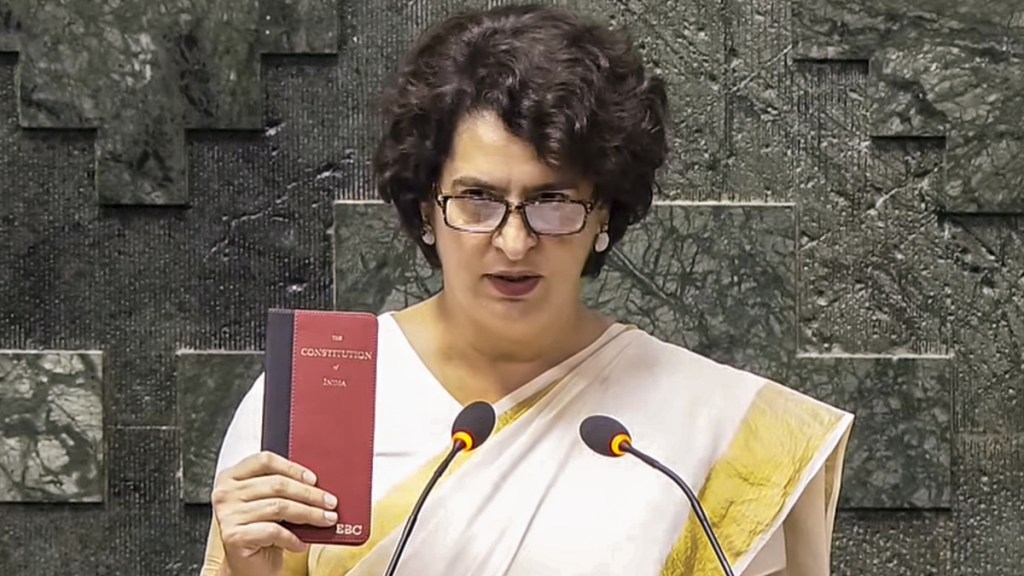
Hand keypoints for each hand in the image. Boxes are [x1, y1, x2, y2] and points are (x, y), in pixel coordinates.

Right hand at [212, 451, 338, 575]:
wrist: (246, 567)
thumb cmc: (261, 532)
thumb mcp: (271, 503)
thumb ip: (284, 489)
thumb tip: (318, 484)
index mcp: (232, 477)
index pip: (264, 461)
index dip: (292, 468)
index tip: (314, 479)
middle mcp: (225, 493)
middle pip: (276, 484)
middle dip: (309, 494)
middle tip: (330, 502)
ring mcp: (227, 515)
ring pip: (279, 507)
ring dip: (309, 514)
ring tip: (325, 520)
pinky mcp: (233, 536)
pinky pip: (273, 531)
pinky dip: (292, 537)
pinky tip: (301, 543)